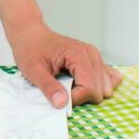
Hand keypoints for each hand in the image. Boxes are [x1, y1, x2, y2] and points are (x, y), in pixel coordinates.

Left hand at [7, 18, 123, 108]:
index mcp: (78, 55)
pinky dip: (96, 87)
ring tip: (69, 84)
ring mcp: (95, 57)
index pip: (90, 89)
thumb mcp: (33, 70)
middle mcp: (91, 54)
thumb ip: (48, 87)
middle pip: (99, 91)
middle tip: (62, 88)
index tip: (58, 95)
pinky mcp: (95, 60)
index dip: (74, 98)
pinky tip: (81, 84)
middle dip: (81, 96)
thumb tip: (62, 103)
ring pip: (104, 88)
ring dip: (87, 92)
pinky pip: (108, 79)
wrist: (31, 34)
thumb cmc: (30, 49)